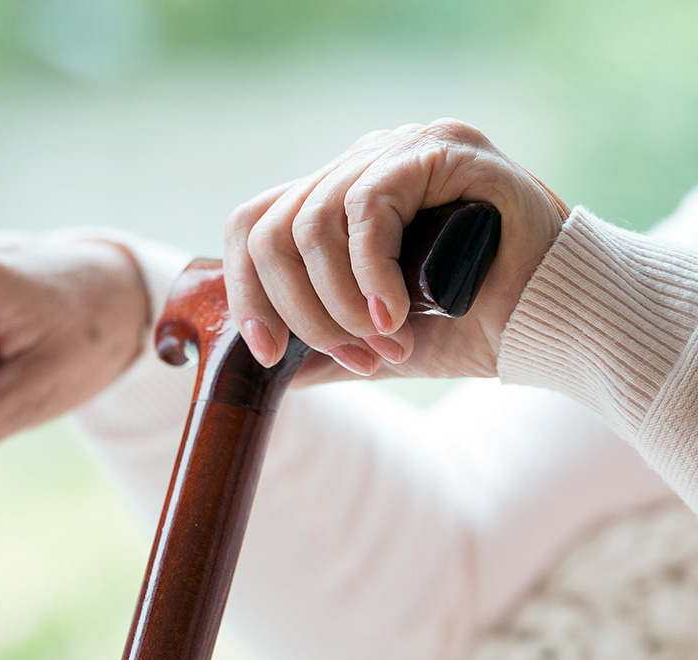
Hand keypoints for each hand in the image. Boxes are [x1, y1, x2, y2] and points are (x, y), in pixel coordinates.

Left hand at [223, 119, 570, 383]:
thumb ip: (319, 345)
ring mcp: (399, 149)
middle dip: (300, 312)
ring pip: (312, 223)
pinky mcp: (440, 150)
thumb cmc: (472, 326)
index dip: (247, 292)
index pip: (256, 226)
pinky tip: (394, 314)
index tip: (268, 354)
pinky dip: (370, 273)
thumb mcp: (373, 342)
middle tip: (354, 355)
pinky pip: (368, 207)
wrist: (557, 324)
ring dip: (338, 302)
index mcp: (337, 198)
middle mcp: (360, 164)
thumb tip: (259, 366)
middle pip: (272, 228)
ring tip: (385, 342)